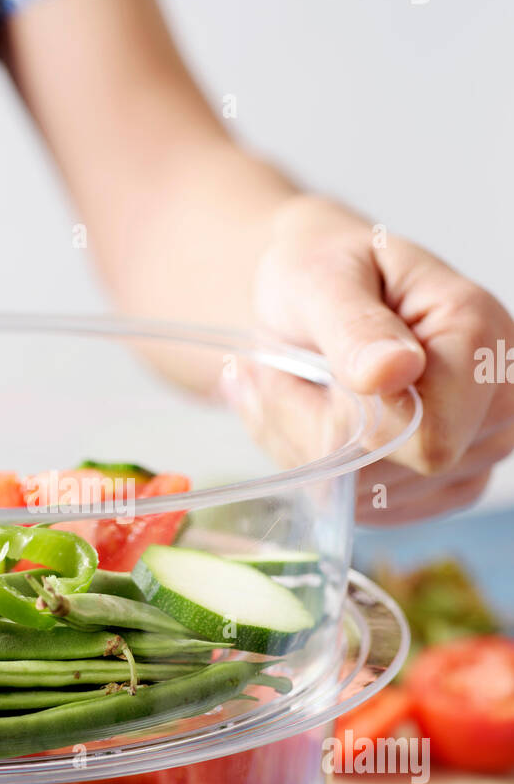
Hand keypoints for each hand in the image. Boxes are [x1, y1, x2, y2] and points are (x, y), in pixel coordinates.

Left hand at [250, 194, 513, 522]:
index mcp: (480, 334)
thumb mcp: (320, 280)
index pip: (427, 437)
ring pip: (367, 495)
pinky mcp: (445, 487)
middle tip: (291, 372)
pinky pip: (366, 508)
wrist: (318, 295)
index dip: (346, 417)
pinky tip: (315, 418)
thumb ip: (355, 327)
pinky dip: (320, 470)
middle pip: (390, 473)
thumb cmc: (323, 274)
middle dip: (316, 430)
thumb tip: (393, 371)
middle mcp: (499, 401)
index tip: (311, 365)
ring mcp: (478, 451)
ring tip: (303, 387)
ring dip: (308, 446)